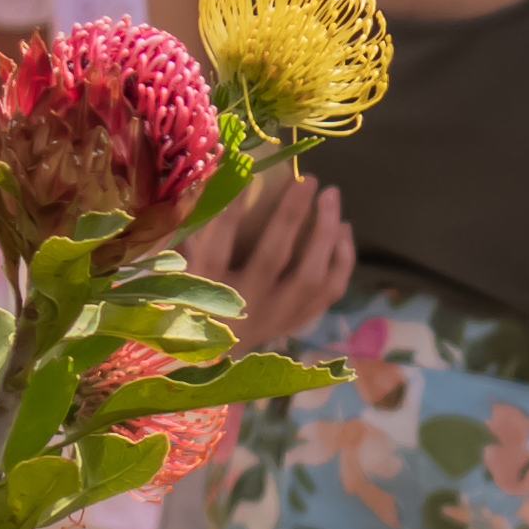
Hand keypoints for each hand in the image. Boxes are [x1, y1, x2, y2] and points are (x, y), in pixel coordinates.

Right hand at [203, 168, 357, 342]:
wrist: (213, 355)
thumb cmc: (194, 299)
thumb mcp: (185, 266)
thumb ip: (194, 230)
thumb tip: (213, 178)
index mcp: (207, 291)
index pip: (217, 247)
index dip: (231, 211)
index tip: (246, 174)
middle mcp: (245, 305)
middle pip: (273, 257)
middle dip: (291, 214)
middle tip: (307, 179)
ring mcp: (275, 316)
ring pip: (311, 276)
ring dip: (325, 232)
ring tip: (330, 196)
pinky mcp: (297, 321)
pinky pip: (330, 290)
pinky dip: (342, 259)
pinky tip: (343, 229)